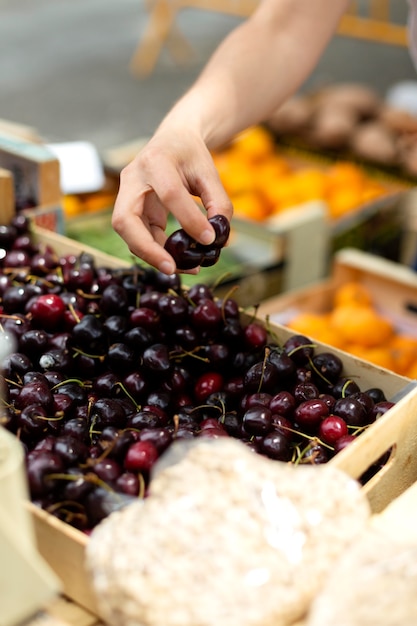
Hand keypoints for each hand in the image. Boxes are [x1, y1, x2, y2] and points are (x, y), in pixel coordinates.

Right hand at [112, 129, 232, 274]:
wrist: (172, 141)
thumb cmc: (191, 155)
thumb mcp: (209, 172)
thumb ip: (218, 202)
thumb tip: (219, 238)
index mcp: (156, 161)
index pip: (169, 193)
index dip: (189, 219)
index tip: (209, 239)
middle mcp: (132, 179)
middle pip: (125, 220)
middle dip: (146, 248)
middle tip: (171, 268)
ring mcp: (126, 196)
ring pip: (128, 234)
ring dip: (154, 256)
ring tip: (188, 268)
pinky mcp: (131, 212)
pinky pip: (139, 237)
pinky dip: (158, 253)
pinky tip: (181, 262)